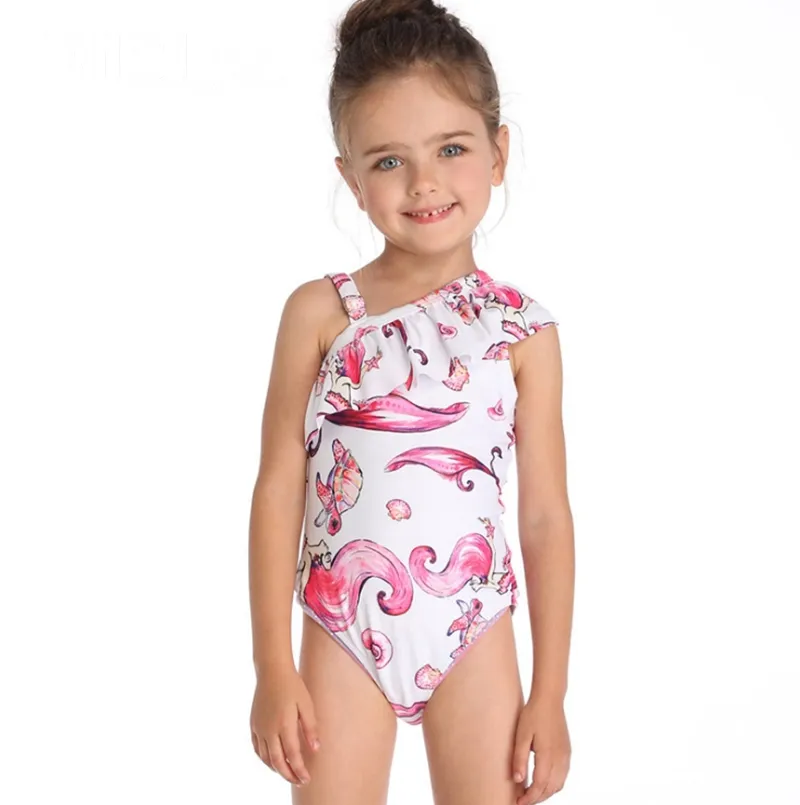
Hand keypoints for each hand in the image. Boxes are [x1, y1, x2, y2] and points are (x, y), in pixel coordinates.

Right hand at [250, 663, 320, 786]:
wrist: (272, 670)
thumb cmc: (293, 685)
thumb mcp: (307, 704)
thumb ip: (310, 728)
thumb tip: (315, 749)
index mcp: (284, 725)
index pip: (292, 756)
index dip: (300, 770)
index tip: (307, 779)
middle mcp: (269, 730)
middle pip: (277, 761)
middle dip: (289, 775)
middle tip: (299, 781)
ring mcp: (259, 728)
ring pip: (265, 758)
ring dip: (276, 769)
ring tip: (288, 773)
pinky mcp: (253, 724)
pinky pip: (257, 748)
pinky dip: (264, 759)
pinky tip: (272, 760)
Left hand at [512, 690, 570, 803]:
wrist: (550, 699)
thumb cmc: (533, 714)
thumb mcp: (521, 735)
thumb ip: (519, 758)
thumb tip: (517, 779)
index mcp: (548, 755)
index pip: (539, 786)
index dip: (529, 797)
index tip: (518, 802)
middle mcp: (560, 759)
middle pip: (550, 789)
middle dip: (537, 798)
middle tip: (522, 800)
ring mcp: (566, 756)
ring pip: (558, 785)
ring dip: (546, 793)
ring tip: (531, 793)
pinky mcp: (567, 752)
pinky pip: (563, 776)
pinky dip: (553, 785)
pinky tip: (543, 782)